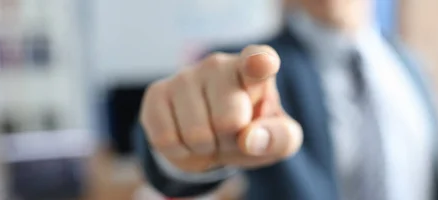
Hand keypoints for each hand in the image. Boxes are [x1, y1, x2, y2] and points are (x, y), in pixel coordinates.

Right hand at [140, 45, 301, 171]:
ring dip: (206, 148)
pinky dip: (180, 152)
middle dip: (231, 140)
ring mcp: (186, 75)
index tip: (262, 63)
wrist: (213, 138)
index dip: (260, 62)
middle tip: (232, 133)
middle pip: (229, 121)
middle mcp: (220, 63)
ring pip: (197, 134)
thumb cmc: (253, 131)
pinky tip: (187, 139)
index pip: (259, 60)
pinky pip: (166, 138)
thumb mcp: (280, 140)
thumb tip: (250, 139)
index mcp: (257, 68)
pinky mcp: (157, 92)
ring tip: (211, 136)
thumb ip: (279, 137)